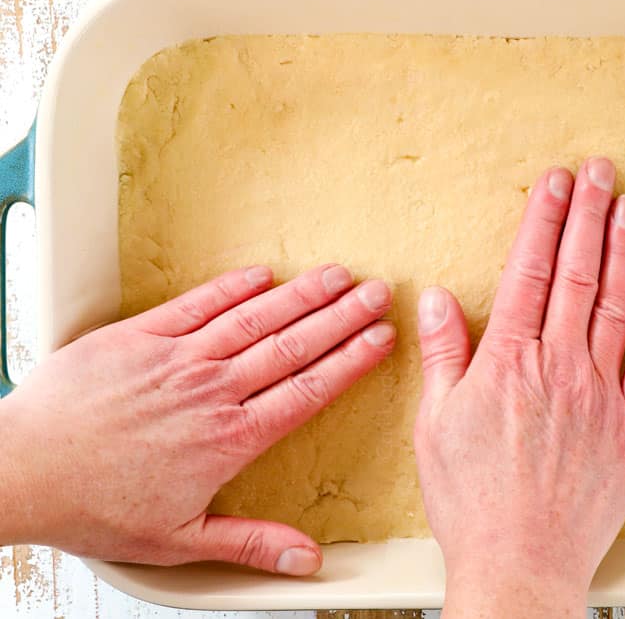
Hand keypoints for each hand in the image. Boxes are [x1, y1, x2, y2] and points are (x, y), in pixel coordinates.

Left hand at [0, 264, 394, 575]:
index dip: (350, 361)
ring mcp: (177, 359)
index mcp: (229, 439)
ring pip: (254, 319)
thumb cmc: (94, 507)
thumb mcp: (179, 542)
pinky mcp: (139, 337)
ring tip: (337, 274)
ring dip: (301, 295)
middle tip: (378, 293)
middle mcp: (212, 391)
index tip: (380, 339)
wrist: (23, 472)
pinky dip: (232, 287)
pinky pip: (196, 304)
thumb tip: (307, 559)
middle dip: (342, 317)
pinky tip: (262, 274)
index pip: (307, 390)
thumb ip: (251, 543)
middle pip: (293, 346)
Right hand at [414, 158, 624, 617]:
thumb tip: (438, 298)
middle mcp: (558, 366)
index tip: (555, 182)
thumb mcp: (434, 424)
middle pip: (577, 275)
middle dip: (588, 216)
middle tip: (600, 170)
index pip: (530, 271)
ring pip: (616, 306)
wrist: (518, 563)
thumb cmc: (471, 499)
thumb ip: (443, 354)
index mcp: (508, 361)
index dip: (544, 220)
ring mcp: (600, 395)